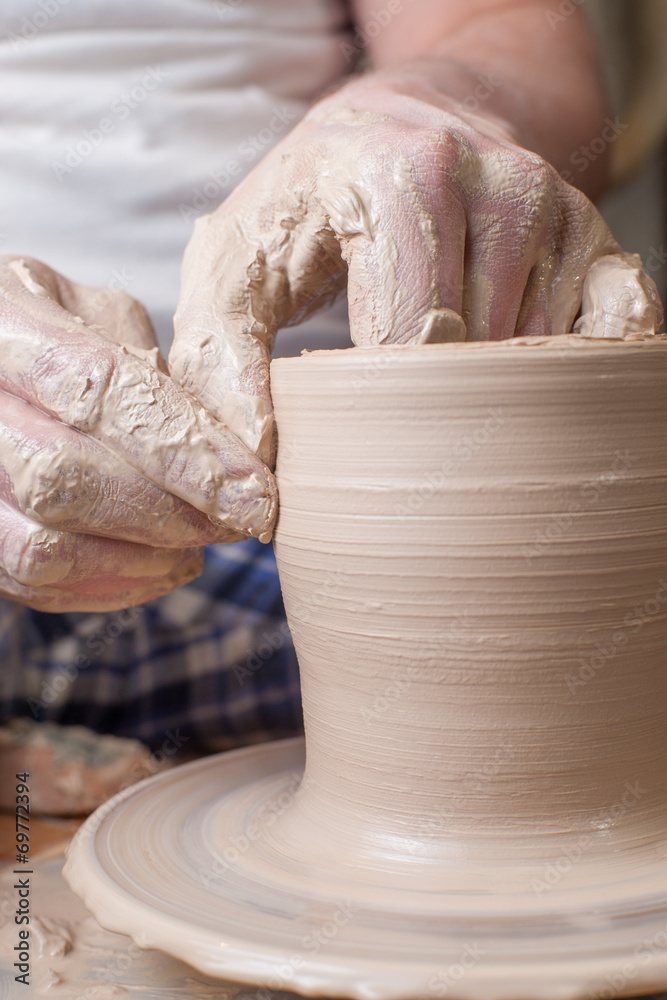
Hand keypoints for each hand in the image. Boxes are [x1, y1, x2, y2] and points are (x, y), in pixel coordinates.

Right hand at [0, 257, 275, 611]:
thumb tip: (236, 449)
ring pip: (42, 545)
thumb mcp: (111, 317)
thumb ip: (169, 371)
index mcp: (5, 317)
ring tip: (197, 547)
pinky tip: (159, 566)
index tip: (253, 494)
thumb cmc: (62, 333)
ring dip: (139, 559)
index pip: (97, 390)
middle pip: (60, 478)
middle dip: (165, 513)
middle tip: (232, 523)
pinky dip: (108, 587)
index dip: (185, 451)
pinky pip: (29, 582)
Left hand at [171, 71, 662, 463]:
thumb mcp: (231, 268)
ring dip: (490, 395)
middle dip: (436, 410)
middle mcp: (498, 181)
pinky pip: (613, 337)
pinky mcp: (598, 236)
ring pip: (540, 362)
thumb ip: (217, 365)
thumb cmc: (305, 206)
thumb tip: (254, 486)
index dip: (384, 408)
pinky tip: (520, 377)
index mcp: (402, 174)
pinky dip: (571, 377)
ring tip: (442, 379)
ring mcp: (559, 209)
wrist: (395, 127)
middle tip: (396, 413)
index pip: (415, 338)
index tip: (356, 427)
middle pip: (482, 359)